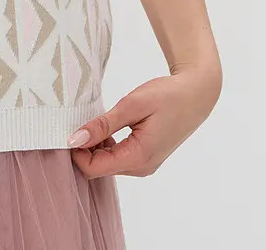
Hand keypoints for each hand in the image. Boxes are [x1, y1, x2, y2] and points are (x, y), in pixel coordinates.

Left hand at [67, 64, 221, 177]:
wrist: (196, 95)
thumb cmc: (167, 96)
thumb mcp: (132, 105)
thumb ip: (103, 125)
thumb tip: (74, 139)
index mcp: (138, 158)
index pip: (93, 169)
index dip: (76, 151)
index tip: (69, 126)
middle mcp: (140, 168)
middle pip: (98, 168)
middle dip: (84, 148)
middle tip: (80, 120)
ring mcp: (144, 164)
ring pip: (106, 164)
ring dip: (95, 146)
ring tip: (95, 120)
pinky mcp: (145, 157)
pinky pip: (117, 158)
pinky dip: (106, 145)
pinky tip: (107, 126)